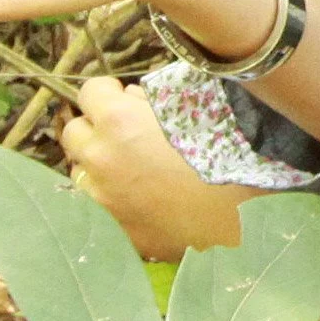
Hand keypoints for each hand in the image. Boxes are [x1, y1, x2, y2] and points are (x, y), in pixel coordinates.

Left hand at [59, 78, 253, 255]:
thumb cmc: (227, 153)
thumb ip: (155, 98)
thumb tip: (132, 99)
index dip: (108, 92)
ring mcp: (102, 198)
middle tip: (125, 132)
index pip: (90, 91)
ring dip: (98, 163)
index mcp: (119, 121)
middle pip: (74, 131)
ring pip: (80, 170)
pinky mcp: (113, 229)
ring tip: (131, 167)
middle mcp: (101, 158)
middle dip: (96, 126)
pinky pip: (95, 206)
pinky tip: (138, 197)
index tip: (123, 98)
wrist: (245, 216)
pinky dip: (109, 197)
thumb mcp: (195, 108)